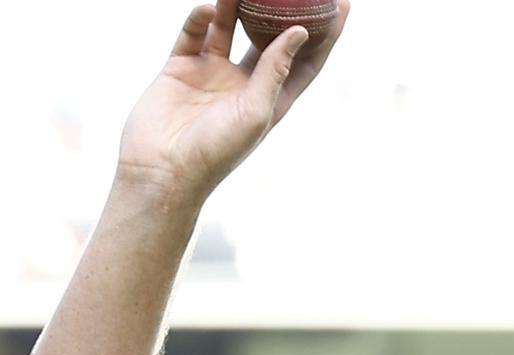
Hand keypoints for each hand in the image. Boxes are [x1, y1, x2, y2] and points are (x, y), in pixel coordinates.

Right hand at [116, 0, 350, 200]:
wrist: (162, 169)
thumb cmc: (216, 150)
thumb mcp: (256, 111)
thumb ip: (275, 70)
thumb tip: (300, 32)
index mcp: (272, 99)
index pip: (306, 60)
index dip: (326, 35)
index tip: (342, 4)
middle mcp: (245, 83)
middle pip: (270, 38)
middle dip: (284, 10)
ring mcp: (213, 73)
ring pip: (230, 27)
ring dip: (238, 4)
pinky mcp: (181, 67)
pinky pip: (194, 33)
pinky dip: (202, 17)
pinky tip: (212, 5)